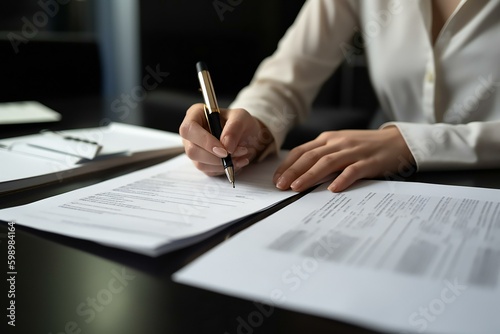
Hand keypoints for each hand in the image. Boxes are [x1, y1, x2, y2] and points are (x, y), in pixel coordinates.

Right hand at [179, 103, 272, 175]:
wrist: (247, 136)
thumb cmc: (240, 123)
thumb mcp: (242, 117)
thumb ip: (234, 128)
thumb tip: (226, 146)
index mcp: (195, 115)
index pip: (189, 129)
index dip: (205, 141)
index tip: (224, 150)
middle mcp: (191, 133)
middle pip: (192, 150)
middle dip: (216, 157)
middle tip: (236, 153)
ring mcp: (194, 149)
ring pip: (200, 164)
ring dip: (223, 164)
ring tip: (240, 156)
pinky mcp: (202, 162)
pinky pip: (209, 171)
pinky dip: (224, 169)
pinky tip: (237, 161)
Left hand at [273, 127, 415, 191]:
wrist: (397, 141)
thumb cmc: (364, 146)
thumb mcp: (340, 144)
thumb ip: (322, 153)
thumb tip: (297, 171)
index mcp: (328, 138)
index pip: (302, 151)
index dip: (287, 165)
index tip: (276, 178)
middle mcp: (338, 142)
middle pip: (310, 157)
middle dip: (293, 171)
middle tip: (280, 186)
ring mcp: (354, 151)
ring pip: (327, 162)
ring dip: (310, 175)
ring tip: (297, 188)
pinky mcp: (369, 161)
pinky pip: (353, 170)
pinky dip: (342, 179)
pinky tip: (332, 189)